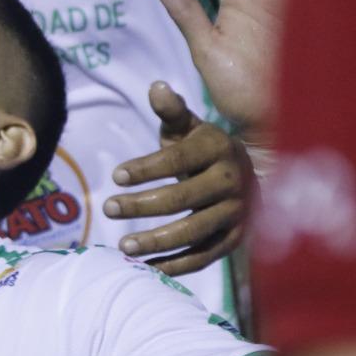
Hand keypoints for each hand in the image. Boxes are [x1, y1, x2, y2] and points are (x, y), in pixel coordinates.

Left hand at [106, 82, 249, 275]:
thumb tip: (156, 87)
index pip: (178, 160)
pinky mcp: (235, 239)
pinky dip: (175, 266)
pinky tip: (146, 268)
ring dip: (156, 242)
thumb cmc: (204, 150)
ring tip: (123, 246)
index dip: (146, 168)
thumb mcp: (190, 127)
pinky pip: (203, 257)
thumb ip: (172, 111)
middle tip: (107, 208)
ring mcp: (236, 213)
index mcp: (219, 148)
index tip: (115, 175)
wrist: (248, 176)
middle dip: (141, 205)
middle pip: (181, 198)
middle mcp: (232, 181)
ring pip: (192, 232)